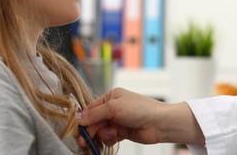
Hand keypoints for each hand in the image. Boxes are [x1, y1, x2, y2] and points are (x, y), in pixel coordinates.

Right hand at [77, 87, 204, 147]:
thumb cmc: (140, 109)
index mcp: (111, 96)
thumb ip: (94, 114)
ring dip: (104, 134)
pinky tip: (116, 137)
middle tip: (84, 141)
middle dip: (91, 130)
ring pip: (101, 130)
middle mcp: (113, 107)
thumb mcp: (113, 108)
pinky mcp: (122, 132)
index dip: (83, 119)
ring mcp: (118, 120)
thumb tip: (78, 118)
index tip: (77, 129)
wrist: (158, 123)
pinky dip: (110, 139)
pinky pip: (109, 137)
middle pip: (94, 121)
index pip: (91, 108)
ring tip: (113, 133)